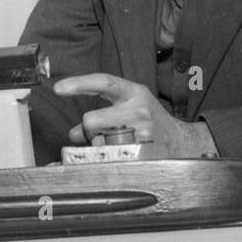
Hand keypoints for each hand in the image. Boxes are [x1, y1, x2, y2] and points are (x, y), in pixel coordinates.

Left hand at [51, 73, 218, 156]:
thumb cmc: (151, 124)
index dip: (79, 84)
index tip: (58, 88)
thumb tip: (74, 133)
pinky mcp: (142, 152)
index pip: (103, 82)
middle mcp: (138, 109)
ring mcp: (141, 131)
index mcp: (133, 93)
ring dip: (100, 147)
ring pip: (97, 141)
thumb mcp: (129, 109)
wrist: (183, 143)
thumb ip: (100, 116)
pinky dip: (108, 160)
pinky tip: (123, 157)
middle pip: (91, 119)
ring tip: (119, 146)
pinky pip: (109, 158)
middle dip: (90, 131)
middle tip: (105, 135)